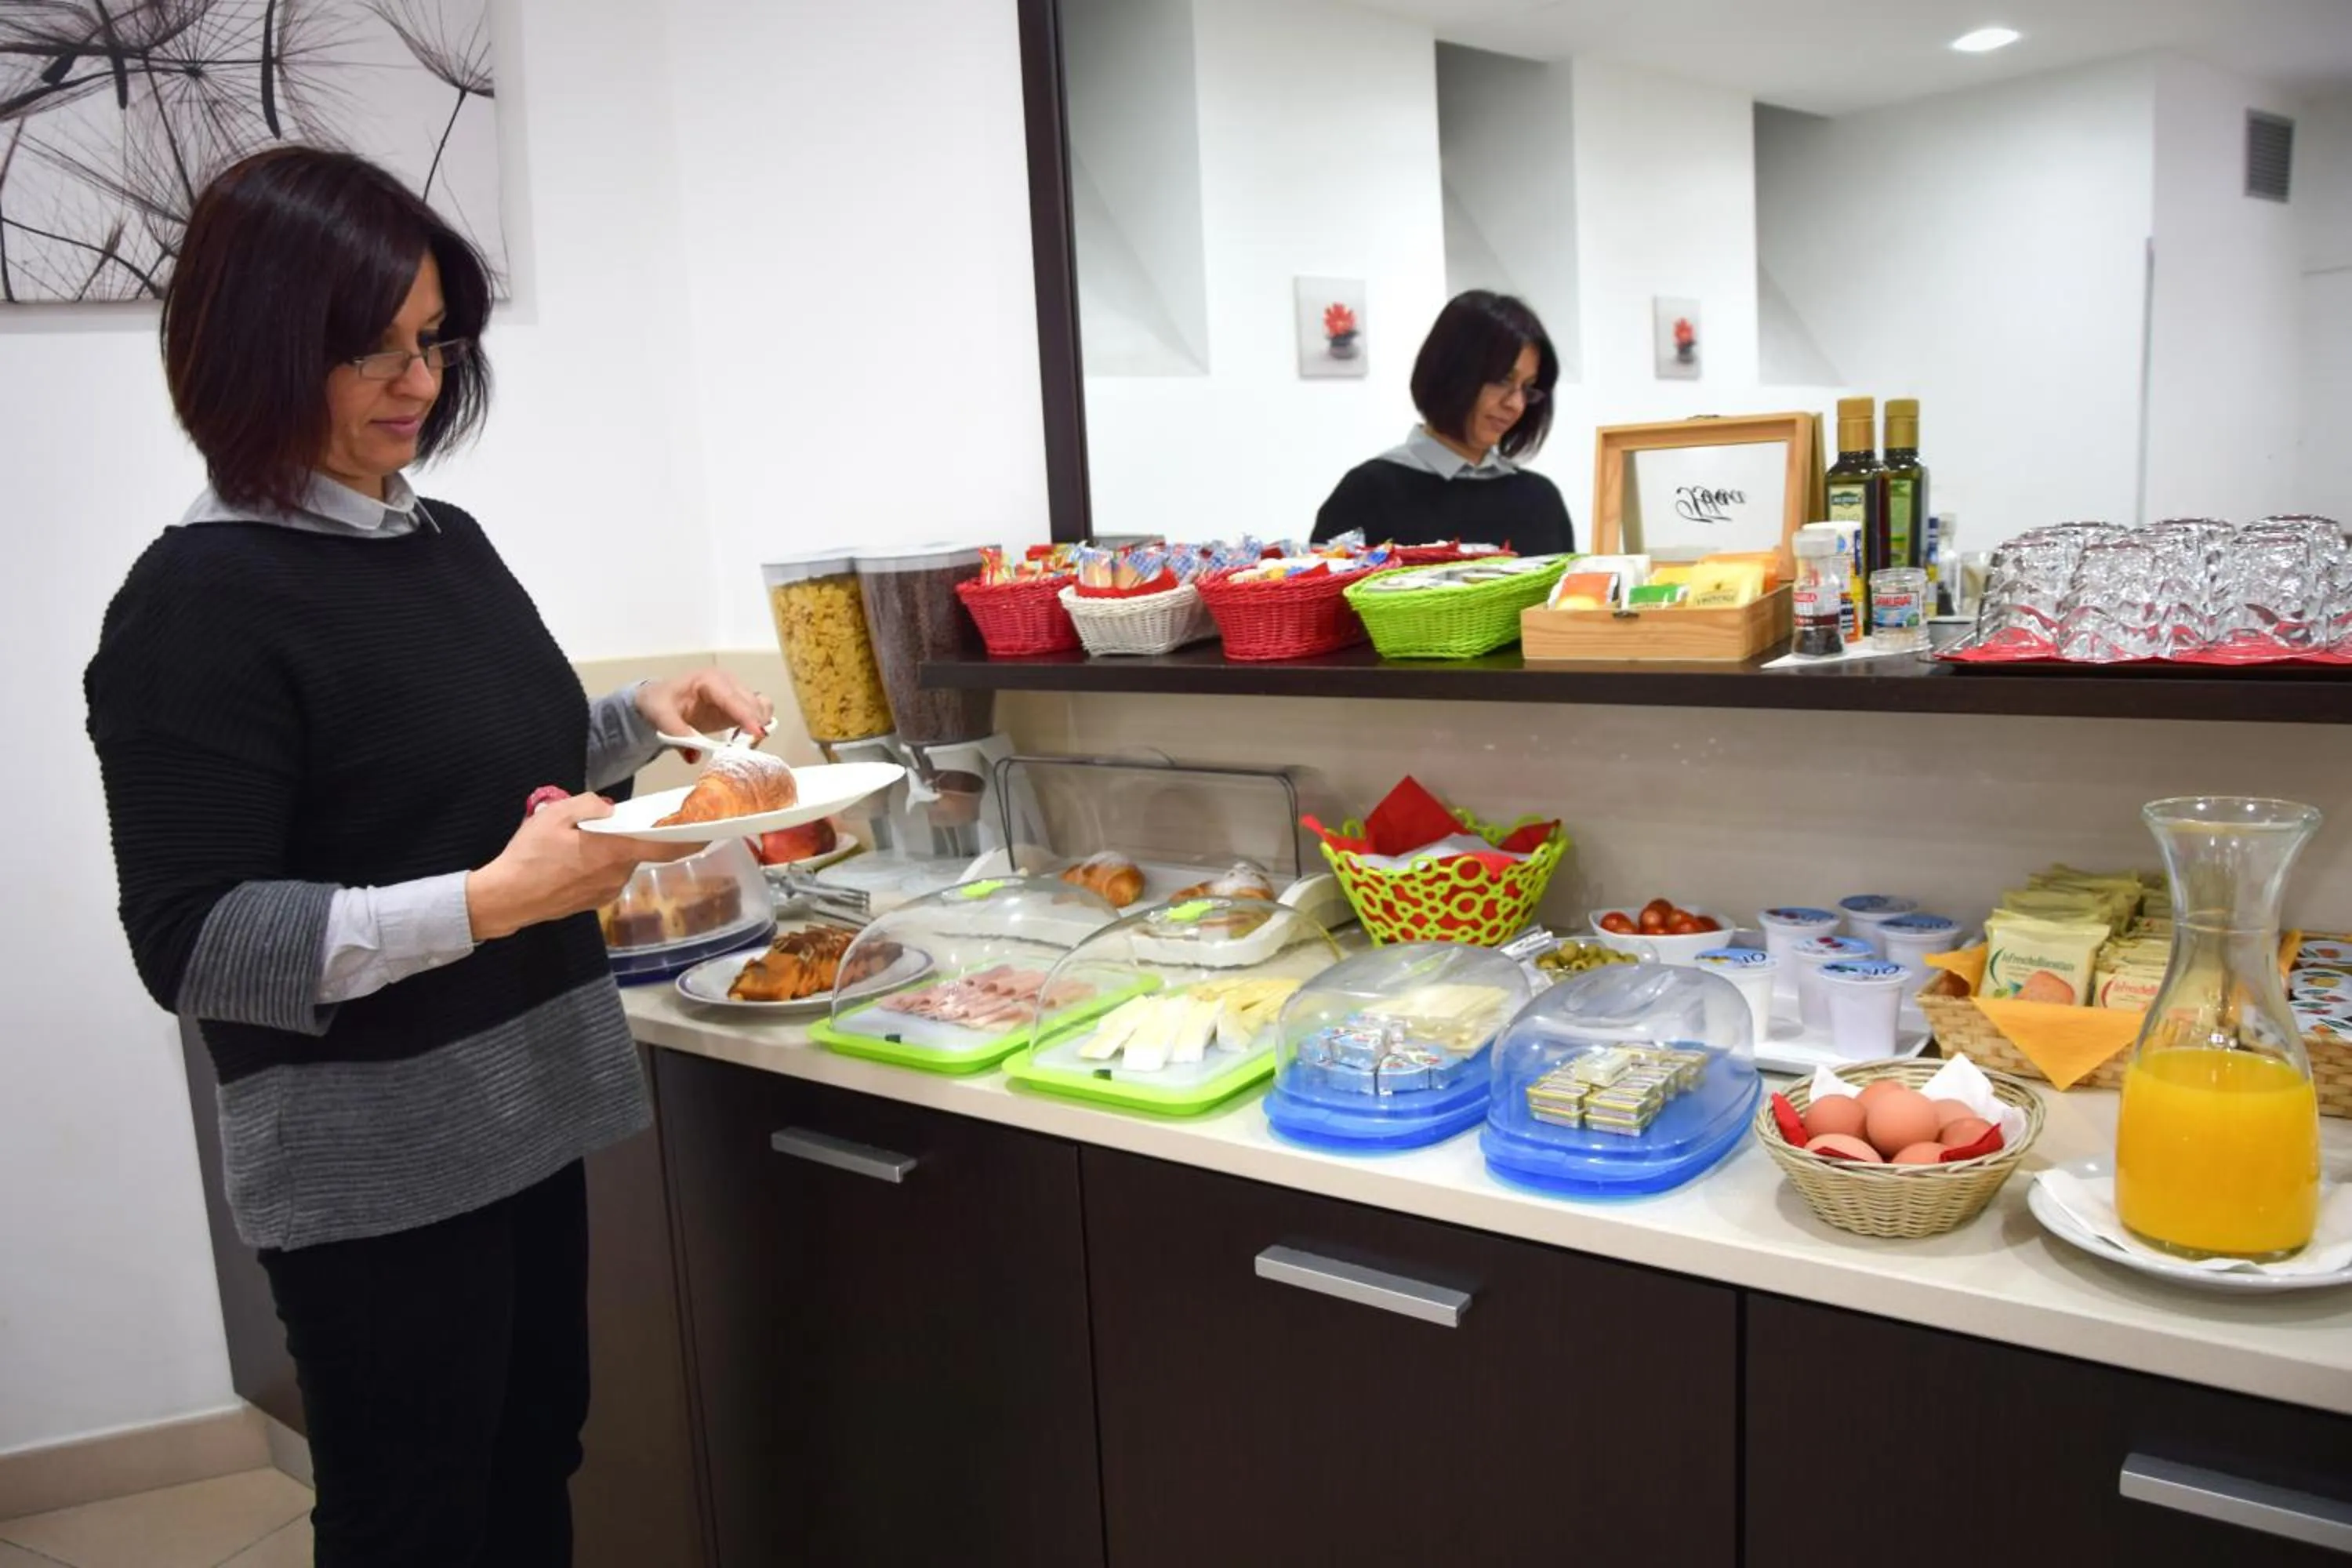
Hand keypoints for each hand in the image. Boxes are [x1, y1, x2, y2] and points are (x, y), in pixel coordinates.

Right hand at [465, 793, 695, 941]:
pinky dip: (596, 866)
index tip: (713, 830)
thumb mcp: (554, 815)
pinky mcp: (592, 902)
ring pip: (619, 863)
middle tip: (605, 823)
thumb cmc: (529, 856)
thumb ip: (588, 805)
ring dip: (608, 851)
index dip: (693, 838)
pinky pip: (604, 877)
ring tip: (576, 842)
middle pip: (638, 850)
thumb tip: (608, 809)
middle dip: (629, 835)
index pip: (667, 846)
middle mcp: (617, 875)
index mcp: (615, 852)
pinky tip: (569, 860)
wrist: (505, 898)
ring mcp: (605, 892)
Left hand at [637, 670, 774, 755]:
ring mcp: (737, 692)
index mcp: (709, 680)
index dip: (746, 715)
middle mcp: (728, 682)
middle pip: (753, 702)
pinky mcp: (740, 704)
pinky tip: (745, 739)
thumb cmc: (660, 702)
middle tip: (745, 749)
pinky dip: (758, 726)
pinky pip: (760, 713)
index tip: (756, 734)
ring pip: (762, 707)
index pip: (732, 697)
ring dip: (759, 726)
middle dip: (754, 725)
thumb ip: (676, 733)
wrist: (660, 699)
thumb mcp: (660, 715)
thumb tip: (695, 756)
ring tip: (744, 744)